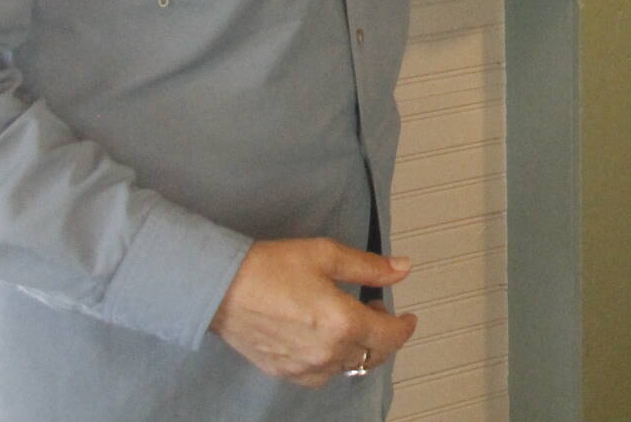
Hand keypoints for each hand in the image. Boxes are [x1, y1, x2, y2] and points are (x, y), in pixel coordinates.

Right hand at [210, 238, 417, 387]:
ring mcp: (305, 367)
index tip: (409, 318)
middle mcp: (328, 353)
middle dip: (384, 336)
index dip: (405, 327)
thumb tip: (404, 268)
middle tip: (377, 310)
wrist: (222, 288)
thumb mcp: (327, 255)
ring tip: (350, 321)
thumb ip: (369, 267)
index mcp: (344, 323)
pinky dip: (333, 361)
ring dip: (359, 349)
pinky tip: (326, 341)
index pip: (390, 336)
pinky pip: (321, 375)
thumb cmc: (273, 267)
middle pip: (372, 356)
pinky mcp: (285, 372)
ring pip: (348, 368)